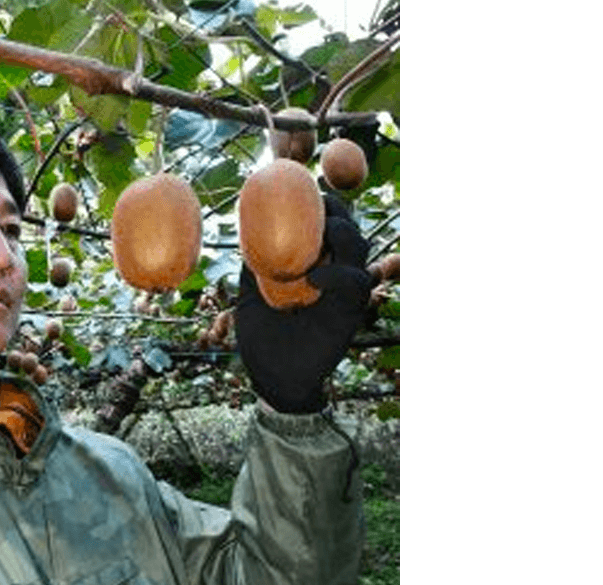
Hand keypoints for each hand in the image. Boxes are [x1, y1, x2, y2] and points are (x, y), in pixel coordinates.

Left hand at [235, 193, 373, 413]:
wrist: (273, 378)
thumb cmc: (263, 338)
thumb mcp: (250, 295)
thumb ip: (253, 267)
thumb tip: (243, 233)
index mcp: (313, 264)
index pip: (326, 225)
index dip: (321, 204)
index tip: (303, 188)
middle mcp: (333, 273)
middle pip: (348, 226)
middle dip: (336, 208)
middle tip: (316, 200)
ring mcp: (344, 291)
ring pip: (359, 247)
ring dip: (341, 231)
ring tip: (321, 231)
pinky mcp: (349, 312)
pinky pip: (355, 283)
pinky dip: (337, 273)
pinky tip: (314, 275)